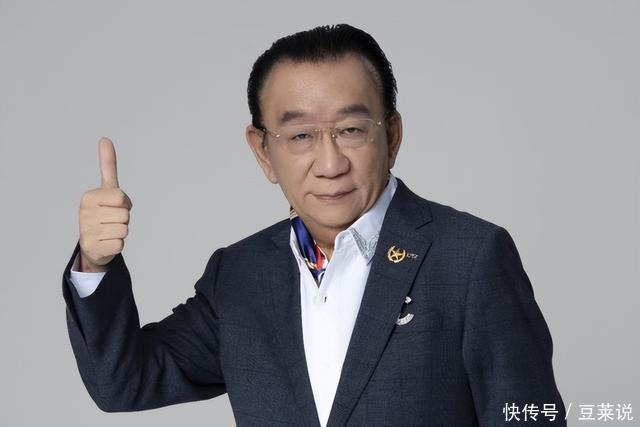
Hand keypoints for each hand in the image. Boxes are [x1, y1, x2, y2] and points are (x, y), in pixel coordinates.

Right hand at [77, 137, 132, 270]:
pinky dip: (117, 245)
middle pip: (125, 214)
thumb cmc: (103, 212)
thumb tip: (105, 138)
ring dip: (121, 231)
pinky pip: (120, 244)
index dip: (124, 203)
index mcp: (88, 198)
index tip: (114, 205)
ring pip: (124, 229)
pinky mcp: (94, 248)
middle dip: (123, 218)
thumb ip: (108, 165)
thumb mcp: (107, 189)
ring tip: (108, 230)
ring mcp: (88, 232)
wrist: (92, 243)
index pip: (122, 199)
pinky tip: (106, 243)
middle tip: (111, 220)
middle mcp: (84, 214)